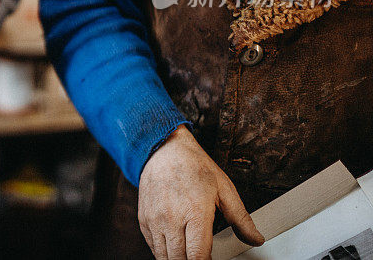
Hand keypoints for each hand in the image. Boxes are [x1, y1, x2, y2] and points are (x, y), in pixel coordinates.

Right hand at [137, 125, 263, 259]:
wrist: (163, 149)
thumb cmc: (194, 166)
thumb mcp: (224, 188)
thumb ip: (241, 218)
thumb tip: (255, 239)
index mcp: (195, 212)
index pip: (198, 256)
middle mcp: (171, 218)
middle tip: (201, 256)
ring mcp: (154, 219)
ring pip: (163, 258)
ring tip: (189, 254)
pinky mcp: (144, 219)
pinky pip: (152, 247)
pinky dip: (164, 252)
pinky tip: (175, 247)